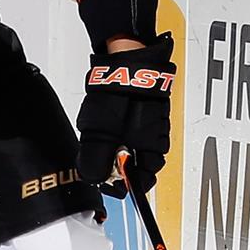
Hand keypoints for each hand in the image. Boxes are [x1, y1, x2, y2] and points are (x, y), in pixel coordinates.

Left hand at [76, 33, 174, 197]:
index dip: (121, 185)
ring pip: (138, 153)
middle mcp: (157, 143)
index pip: (140, 184)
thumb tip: (93, 179)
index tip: (105, 180)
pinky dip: (124, 135)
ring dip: (121, 150)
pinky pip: (138, 136)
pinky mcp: (150, 118)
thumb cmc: (117, 95)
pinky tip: (114, 126)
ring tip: (107, 136)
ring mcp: (155, 129)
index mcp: (149, 152)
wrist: (126, 64)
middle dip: (120, 167)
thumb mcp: (98, 133)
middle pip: (140, 170)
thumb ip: (95, 160)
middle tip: (102, 156)